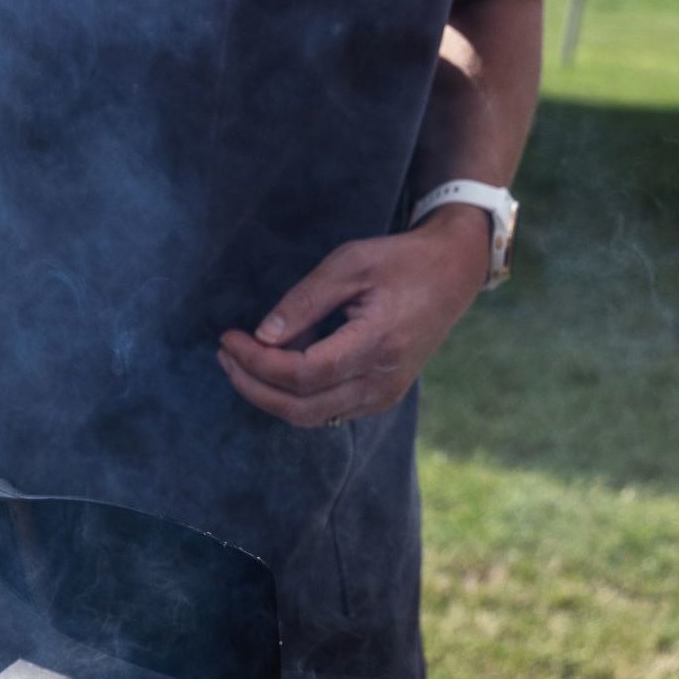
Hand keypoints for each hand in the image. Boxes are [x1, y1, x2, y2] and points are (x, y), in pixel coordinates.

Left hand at [217, 205, 490, 426]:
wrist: (453, 274)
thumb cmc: (400, 262)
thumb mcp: (350, 263)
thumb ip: (304, 301)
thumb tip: (262, 337)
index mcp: (378, 344)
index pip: (303, 373)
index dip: (258, 363)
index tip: (229, 339)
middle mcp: (382, 381)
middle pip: (300, 407)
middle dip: (253, 386)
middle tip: (225, 357)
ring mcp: (383, 396)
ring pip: (309, 417)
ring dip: (267, 396)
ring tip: (239, 363)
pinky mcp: (379, 398)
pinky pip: (324, 411)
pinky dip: (291, 396)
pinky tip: (273, 368)